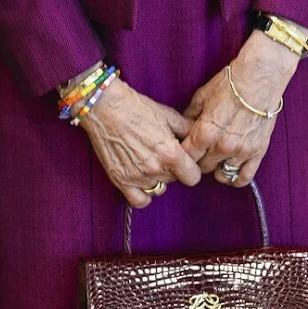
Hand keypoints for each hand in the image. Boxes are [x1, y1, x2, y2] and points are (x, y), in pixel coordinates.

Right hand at [76, 77, 201, 207]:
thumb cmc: (138, 108)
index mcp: (171, 153)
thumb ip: (188, 131)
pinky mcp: (120, 180)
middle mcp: (155, 168)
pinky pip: (140, 201)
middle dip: (173, 170)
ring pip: (159, 189)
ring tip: (149, 162)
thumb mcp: (169, 116)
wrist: (106, 107)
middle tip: (163, 155)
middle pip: (175, 181)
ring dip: (158, 179)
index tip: (186, 162)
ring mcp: (137, 176)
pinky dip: (143, 194)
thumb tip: (201, 139)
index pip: (193, 177)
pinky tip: (142, 181)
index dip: (191, 169)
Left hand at [181, 29, 299, 185]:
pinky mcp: (257, 152)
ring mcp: (240, 151)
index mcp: (204, 133)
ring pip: (221, 175)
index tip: (184, 152)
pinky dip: (236, 178)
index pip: (186, 158)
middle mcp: (221, 146)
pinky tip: (231, 170)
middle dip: (199, 161)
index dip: (182, 156)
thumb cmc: (229, 83)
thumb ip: (190, 117)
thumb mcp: (201, 96)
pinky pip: (244, 178)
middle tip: (201, 153)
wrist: (260, 77)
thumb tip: (182, 129)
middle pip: (202, 168)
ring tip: (216, 160)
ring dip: (216, 169)